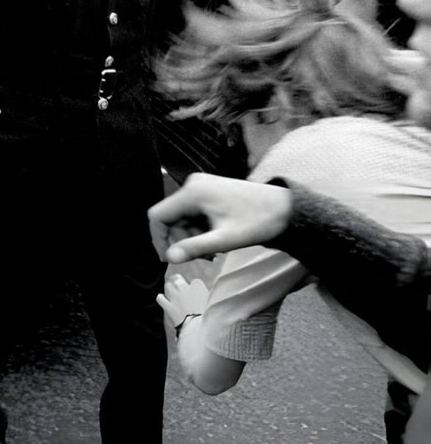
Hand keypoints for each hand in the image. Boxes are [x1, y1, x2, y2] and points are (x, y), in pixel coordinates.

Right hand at [148, 173, 292, 262]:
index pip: (158, 216)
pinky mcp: (210, 191)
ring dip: (192, 236)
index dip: (159, 239)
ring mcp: (201, 186)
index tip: (170, 258)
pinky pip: (193, 213)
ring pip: (182, 217)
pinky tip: (217, 238)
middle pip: (171, 218)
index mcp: (192, 192)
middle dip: (182, 239)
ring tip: (214, 249)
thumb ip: (194, 248)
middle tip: (202, 256)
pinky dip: (200, 229)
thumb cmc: (258, 222)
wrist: (286, 209)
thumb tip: (169, 258)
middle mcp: (193, 185)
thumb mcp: (224, 240)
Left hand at [156, 274, 208, 329]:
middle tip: (180, 287)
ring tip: (172, 294)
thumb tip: (199, 295)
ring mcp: (175, 297)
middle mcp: (185, 289)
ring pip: (168, 286)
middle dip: (178, 282)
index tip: (195, 293)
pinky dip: (162, 298)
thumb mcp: (211, 304)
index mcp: (198, 288)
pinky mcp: (168, 306)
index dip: (194, 288)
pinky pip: (160, 298)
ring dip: (170, 289)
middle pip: (177, 278)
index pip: (195, 282)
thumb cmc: (208, 317)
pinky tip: (164, 300)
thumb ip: (204, 297)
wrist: (198, 329)